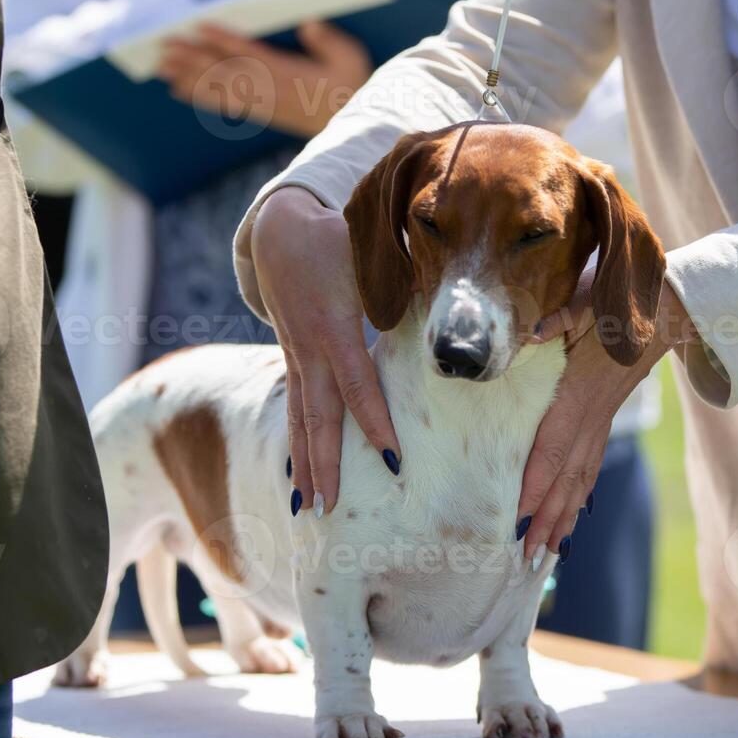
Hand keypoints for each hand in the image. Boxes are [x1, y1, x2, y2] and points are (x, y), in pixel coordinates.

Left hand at [156, 22, 372, 137]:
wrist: (352, 127)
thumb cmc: (352, 84)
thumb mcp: (350, 58)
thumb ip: (329, 41)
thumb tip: (310, 22)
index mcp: (289, 72)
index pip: (250, 53)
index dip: (224, 39)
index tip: (199, 26)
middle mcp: (270, 88)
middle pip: (225, 70)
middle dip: (193, 57)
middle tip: (163, 46)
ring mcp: (263, 102)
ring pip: (219, 87)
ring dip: (188, 76)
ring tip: (161, 66)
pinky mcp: (261, 111)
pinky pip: (224, 103)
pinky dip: (200, 95)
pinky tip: (179, 89)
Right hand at [252, 186, 400, 514]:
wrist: (279, 228)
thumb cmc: (335, 237)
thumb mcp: (370, 252)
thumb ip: (409, 277)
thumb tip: (457, 300)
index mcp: (335, 326)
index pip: (357, 385)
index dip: (374, 423)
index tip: (392, 462)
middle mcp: (311, 348)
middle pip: (318, 416)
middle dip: (324, 464)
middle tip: (329, 509)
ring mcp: (297, 357)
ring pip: (300, 419)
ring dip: (304, 465)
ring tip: (306, 509)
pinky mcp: (293, 359)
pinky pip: (295, 408)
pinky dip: (295, 444)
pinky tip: (297, 478)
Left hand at [516, 265, 697, 563]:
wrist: (661, 313)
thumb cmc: (614, 306)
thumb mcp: (585, 304)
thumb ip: (558, 318)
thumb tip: (531, 331)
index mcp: (578, 395)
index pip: (553, 450)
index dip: (534, 485)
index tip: (516, 516)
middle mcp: (591, 420)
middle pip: (565, 480)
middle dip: (545, 520)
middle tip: (524, 557)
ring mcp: (601, 425)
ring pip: (579, 482)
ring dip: (561, 520)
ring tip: (544, 555)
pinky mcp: (604, 424)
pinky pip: (589, 471)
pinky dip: (577, 500)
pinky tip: (567, 522)